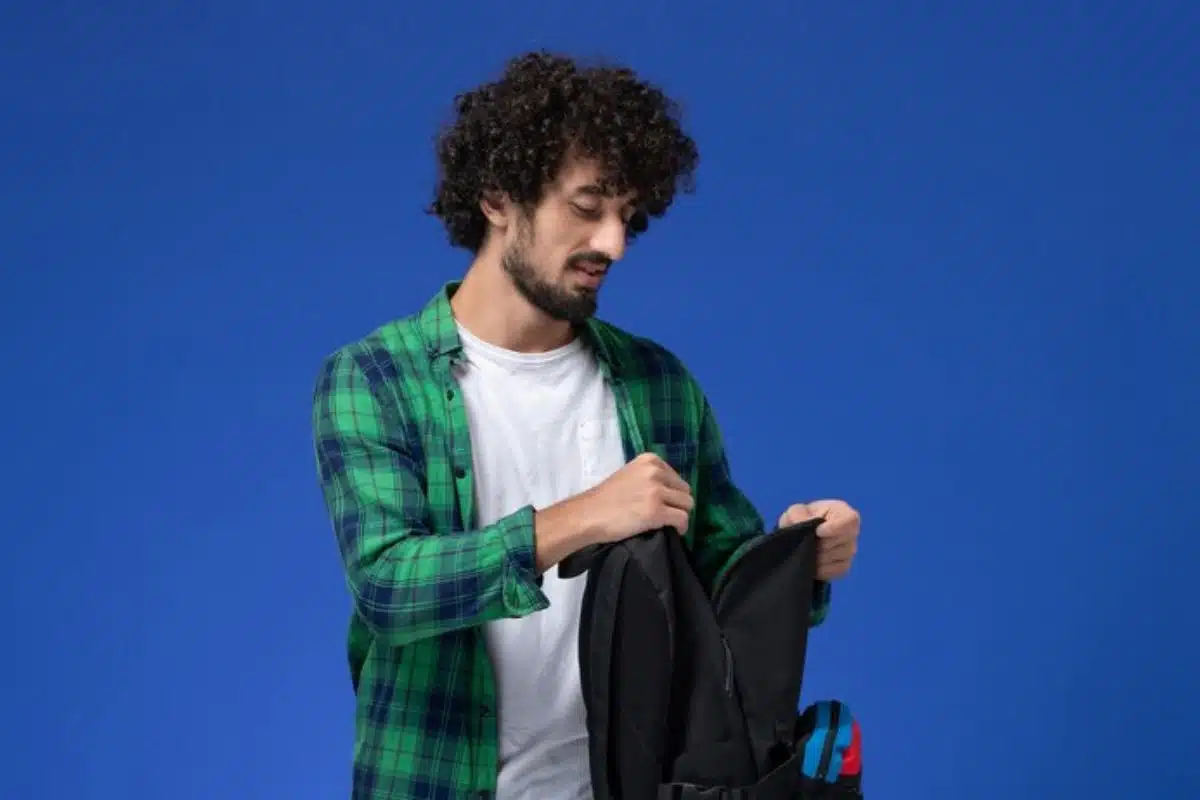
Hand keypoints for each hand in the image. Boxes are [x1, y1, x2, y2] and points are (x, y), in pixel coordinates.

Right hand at [574, 452, 693, 542]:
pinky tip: (672, 532)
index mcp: (650, 460)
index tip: (663, 503)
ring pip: (687, 504)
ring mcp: (657, 491)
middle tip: (666, 515)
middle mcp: (656, 472)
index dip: (672, 493)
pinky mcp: (657, 511)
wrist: (588, 514)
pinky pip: (682, 519)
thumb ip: (649, 478)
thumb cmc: (605, 498)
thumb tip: (670, 492)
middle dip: (678, 504)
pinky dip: (681, 528)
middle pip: (685, 491)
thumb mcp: (630, 475)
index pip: (676, 478)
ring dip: (680, 516)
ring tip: (668, 524)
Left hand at [778, 500, 859, 580]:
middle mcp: (851, 531)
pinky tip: (813, 565)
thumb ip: (797, 514)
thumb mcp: (795, 512)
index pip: (849, 520)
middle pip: (844, 541)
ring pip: (840, 556)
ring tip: (807, 553)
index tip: (818, 532)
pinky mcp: (844, 565)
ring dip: (821, 557)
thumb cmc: (802, 519)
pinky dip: (823, 569)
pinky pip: (838, 570)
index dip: (835, 528)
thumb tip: (802, 523)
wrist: (799, 537)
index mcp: (842, 512)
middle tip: (808, 544)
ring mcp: (849, 549)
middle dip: (823, 544)